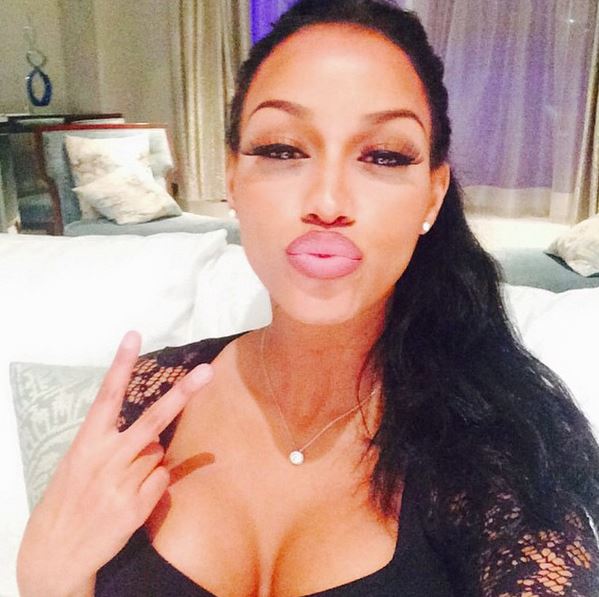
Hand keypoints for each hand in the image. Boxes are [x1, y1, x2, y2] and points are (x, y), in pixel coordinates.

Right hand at [17, 331, 212, 596]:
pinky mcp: (135, 506)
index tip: (134, 335)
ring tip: (122, 480)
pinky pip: (162, 479)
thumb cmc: (70, 497)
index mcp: (87, 442)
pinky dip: (154, 483)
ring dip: (149, 460)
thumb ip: (110, 442)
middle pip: (152, 419)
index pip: (107, 395)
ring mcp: (121, 483)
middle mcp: (105, 458)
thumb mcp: (78, 463)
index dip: (121, 364)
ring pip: (158, 452)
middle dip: (182, 394)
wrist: (56, 552)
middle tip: (207, 372)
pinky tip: (131, 497)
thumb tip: (153, 434)